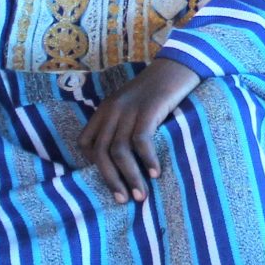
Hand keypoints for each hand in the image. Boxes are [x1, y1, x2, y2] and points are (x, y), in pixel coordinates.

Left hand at [78, 57, 203, 203]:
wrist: (179, 65)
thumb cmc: (159, 91)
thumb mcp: (133, 106)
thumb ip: (124, 126)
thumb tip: (126, 161)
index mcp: (105, 109)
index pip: (85, 142)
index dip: (93, 164)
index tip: (110, 180)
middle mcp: (112, 109)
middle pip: (101, 152)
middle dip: (111, 180)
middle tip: (123, 200)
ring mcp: (129, 109)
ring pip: (119, 151)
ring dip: (130, 177)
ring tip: (141, 195)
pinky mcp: (149, 109)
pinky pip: (141, 141)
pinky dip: (147, 160)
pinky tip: (155, 174)